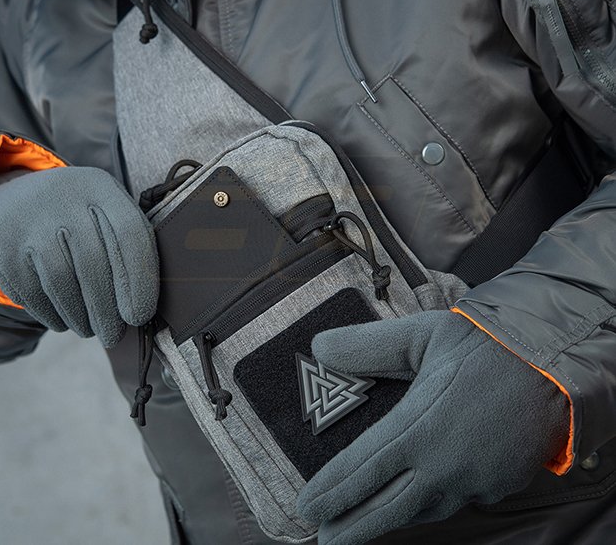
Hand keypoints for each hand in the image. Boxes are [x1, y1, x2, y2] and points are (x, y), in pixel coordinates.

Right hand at [0, 167, 158, 346]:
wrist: (14, 201)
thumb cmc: (78, 218)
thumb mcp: (106, 212)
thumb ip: (129, 246)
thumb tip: (144, 306)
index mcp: (101, 188)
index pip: (130, 233)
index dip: (139, 279)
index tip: (140, 315)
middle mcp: (64, 197)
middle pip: (93, 262)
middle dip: (106, 310)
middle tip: (113, 336)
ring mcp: (29, 220)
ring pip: (60, 280)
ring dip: (79, 316)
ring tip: (89, 330)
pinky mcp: (2, 244)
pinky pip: (30, 290)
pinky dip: (50, 314)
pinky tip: (63, 321)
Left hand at [297, 311, 568, 544]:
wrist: (553, 363)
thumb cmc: (484, 346)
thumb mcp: (419, 336)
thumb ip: (367, 345)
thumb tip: (320, 346)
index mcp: (418, 426)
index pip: (362, 468)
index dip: (332, 490)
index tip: (308, 505)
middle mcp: (442, 463)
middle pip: (386, 506)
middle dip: (351, 525)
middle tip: (324, 538)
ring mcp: (473, 479)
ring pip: (421, 510)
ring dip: (388, 520)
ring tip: (361, 526)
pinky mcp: (498, 485)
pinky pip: (454, 502)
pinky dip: (428, 507)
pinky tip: (416, 504)